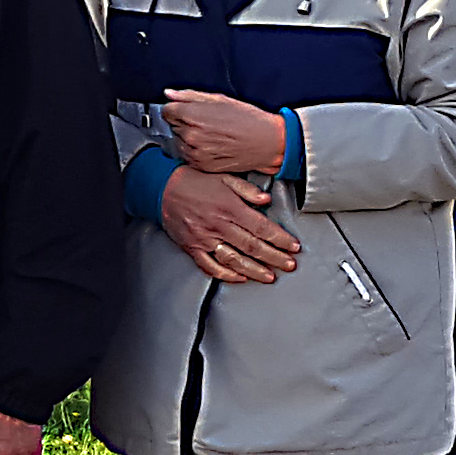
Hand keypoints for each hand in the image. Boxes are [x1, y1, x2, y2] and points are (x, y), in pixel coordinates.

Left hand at [161, 89, 288, 176]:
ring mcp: (196, 153)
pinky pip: (188, 156)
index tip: (186, 110)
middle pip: (173, 126)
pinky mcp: (202, 166)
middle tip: (207, 122)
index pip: (166, 111)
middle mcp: (191, 136)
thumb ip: (190, 96)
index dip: (176, 109)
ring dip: (189, 137)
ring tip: (212, 134)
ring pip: (180, 141)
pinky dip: (196, 150)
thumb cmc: (248, 119)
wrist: (267, 142)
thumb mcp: (220, 100)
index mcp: (194, 116)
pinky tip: (213, 145)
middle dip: (185, 122)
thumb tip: (170, 94)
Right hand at [161, 166, 300, 284]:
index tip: (294, 246)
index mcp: (229, 207)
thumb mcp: (223, 177)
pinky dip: (226, 275)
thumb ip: (247, 190)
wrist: (161, 188)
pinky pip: (210, 266)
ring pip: (234, 260)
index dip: (280, 239)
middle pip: (252, 246)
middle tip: (290, 265)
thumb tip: (267, 200)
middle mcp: (218, 225)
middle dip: (275, 257)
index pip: (261, 227)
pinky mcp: (192, 247)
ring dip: (255, 270)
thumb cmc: (195, 181)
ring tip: (270, 277)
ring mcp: (204, 238)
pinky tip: (241, 278)